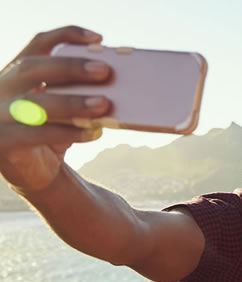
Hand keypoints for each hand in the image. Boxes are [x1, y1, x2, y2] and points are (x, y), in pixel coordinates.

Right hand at [0, 26, 111, 191]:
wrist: (37, 172)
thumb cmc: (54, 135)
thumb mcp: (65, 111)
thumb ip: (78, 94)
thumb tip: (116, 84)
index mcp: (18, 73)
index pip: (38, 44)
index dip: (66, 35)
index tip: (98, 39)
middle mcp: (2, 88)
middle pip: (32, 68)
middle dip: (70, 68)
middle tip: (104, 71)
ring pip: (34, 103)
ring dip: (72, 102)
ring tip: (104, 104)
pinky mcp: (3, 142)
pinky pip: (36, 134)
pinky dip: (68, 132)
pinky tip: (93, 132)